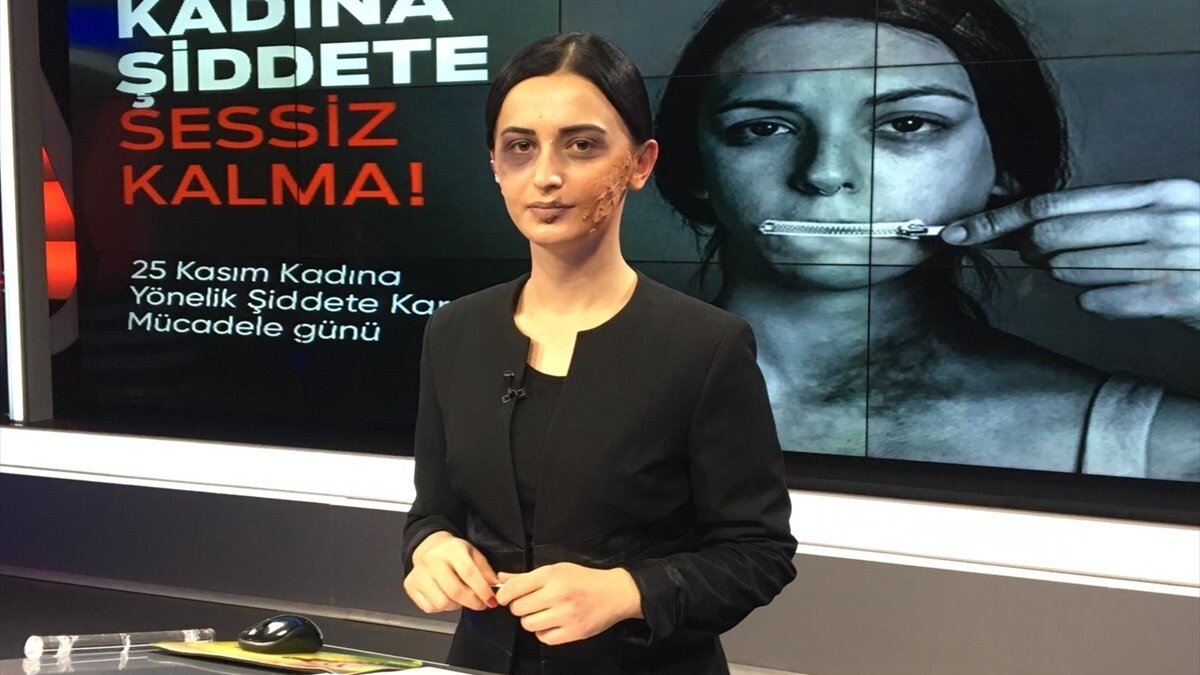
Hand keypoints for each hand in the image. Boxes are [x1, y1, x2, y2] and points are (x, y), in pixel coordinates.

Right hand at [403, 531, 498, 612]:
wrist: (429, 548)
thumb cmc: (454, 553)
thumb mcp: (473, 554)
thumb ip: (486, 570)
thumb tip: (495, 586)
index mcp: (451, 549)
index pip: (469, 573)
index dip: (482, 590)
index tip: (491, 600)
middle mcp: (432, 560)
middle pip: (454, 591)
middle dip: (472, 602)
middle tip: (480, 604)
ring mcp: (419, 573)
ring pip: (441, 602)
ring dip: (456, 605)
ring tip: (460, 597)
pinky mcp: (410, 585)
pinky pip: (429, 607)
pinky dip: (441, 608)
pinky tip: (445, 597)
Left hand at [495, 563, 642, 645]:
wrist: (615, 593)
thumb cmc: (584, 579)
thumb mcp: (557, 569)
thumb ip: (527, 576)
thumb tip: (501, 578)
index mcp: (552, 575)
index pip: (515, 587)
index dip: (504, 595)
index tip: (504, 598)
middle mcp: (557, 594)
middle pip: (518, 608)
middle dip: (520, 607)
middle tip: (531, 604)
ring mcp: (566, 615)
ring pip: (528, 624)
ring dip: (531, 620)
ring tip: (542, 613)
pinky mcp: (573, 632)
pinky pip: (544, 638)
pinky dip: (544, 632)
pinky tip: (552, 623)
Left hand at [941, 179, 1199, 329]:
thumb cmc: (1195, 254)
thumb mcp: (1156, 219)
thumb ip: (1094, 216)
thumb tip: (1017, 219)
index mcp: (1154, 192)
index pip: (1052, 204)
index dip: (996, 220)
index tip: (956, 233)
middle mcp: (1165, 218)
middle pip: (1052, 239)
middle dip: (1034, 253)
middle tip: (1049, 259)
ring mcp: (1175, 257)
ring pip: (1071, 273)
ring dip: (1073, 279)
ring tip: (1110, 273)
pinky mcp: (1180, 297)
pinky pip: (1100, 303)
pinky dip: (1098, 302)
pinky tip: (1122, 298)